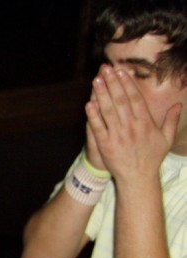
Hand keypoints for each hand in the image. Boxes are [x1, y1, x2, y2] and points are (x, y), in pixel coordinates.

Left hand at [85, 65, 180, 183]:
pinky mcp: (105, 145)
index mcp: (146, 123)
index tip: (122, 72)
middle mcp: (132, 127)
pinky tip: (89, 104)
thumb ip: (171, 121)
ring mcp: (118, 135)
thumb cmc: (152, 158)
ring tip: (97, 80)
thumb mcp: (166, 139)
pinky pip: (98, 127)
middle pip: (121, 101)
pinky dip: (93, 116)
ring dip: (102, 94)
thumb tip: (178, 104)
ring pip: (108, 111)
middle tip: (106, 69)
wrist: (138, 178)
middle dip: (113, 83)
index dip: (128, 84)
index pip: (136, 99)